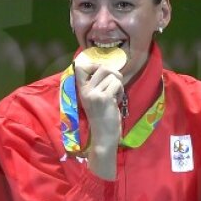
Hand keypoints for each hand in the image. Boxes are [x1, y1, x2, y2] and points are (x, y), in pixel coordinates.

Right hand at [74, 58, 124, 179]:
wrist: (103, 136)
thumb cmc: (102, 118)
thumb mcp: (94, 99)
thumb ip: (97, 85)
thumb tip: (108, 69)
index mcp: (81, 90)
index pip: (80, 67)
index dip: (93, 64)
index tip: (102, 72)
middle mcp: (85, 90)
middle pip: (102, 67)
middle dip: (114, 73)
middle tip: (116, 85)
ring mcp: (94, 94)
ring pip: (113, 76)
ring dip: (118, 85)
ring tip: (115, 97)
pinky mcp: (105, 98)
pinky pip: (117, 84)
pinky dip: (121, 91)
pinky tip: (117, 101)